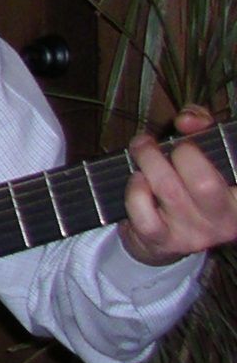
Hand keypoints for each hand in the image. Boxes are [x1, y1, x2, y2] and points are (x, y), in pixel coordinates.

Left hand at [119, 104, 236, 264]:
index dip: (224, 145)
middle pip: (204, 183)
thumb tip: (187, 120)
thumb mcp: (205, 152)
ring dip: (148, 161)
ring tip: (141, 149)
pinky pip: (145, 216)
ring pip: (169, 191)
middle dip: (180, 153)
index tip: (197, 137)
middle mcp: (227, 219)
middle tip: (166, 144)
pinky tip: (137, 180)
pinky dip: (135, 191)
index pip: (235, 164)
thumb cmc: (189, 183)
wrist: (163, 236)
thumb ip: (202, 126)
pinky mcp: (165, 242)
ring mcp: (196, 234)